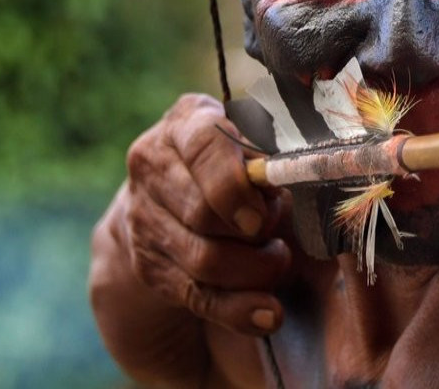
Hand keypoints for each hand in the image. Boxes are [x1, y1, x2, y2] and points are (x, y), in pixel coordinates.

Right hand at [117, 93, 291, 335]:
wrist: (176, 195)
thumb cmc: (236, 159)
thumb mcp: (253, 142)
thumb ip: (271, 154)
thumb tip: (294, 172)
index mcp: (185, 123)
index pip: (205, 147)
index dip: (236, 184)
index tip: (262, 212)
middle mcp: (153, 166)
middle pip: (203, 212)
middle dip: (253, 230)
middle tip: (274, 230)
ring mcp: (145, 218)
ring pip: (204, 259)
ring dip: (254, 269)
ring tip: (277, 260)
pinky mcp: (150, 266)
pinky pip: (199, 296)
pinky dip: (240, 310)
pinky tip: (268, 314)